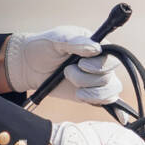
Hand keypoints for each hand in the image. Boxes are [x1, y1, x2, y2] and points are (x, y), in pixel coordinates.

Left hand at [2, 26, 122, 104]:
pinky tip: (94, 103)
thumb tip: (96, 48)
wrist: (31, 65)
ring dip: (90, 92)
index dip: (100, 65)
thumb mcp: (58, 39)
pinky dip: (104, 104)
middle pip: (109, 78)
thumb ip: (76, 42)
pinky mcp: (93, 95)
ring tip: (72, 85)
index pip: (113, 59)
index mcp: (98, 46)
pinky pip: (107, 102)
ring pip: (110, 92)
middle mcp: (102, 64)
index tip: (82, 64)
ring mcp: (99, 81)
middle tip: (67, 72)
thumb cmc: (45, 47)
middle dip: (87, 79)